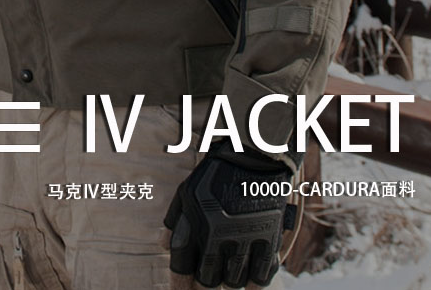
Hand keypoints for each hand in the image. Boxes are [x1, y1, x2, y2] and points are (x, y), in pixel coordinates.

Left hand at [164, 149, 294, 287]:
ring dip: (230, 280)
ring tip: (229, 272)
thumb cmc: (216, 172)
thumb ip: (174, 219)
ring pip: (234, 281)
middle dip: (206, 283)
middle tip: (208, 279)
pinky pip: (261, 276)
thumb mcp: (188, 190)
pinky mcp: (268, 238)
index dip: (179, 286)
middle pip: (208, 280)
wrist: (252, 154)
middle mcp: (219, 235)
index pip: (183, 268)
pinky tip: (250, 274)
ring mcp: (245, 237)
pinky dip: (254, 281)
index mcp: (197, 223)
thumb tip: (162, 245)